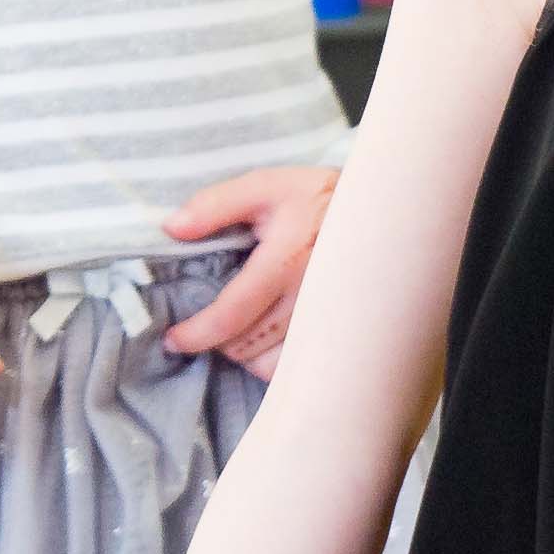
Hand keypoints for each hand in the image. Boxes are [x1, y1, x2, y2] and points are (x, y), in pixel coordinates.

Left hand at [158, 163, 338, 376]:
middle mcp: (307, 298)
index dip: (195, 334)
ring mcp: (326, 321)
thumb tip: (171, 228)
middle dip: (214, 340)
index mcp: (284, 261)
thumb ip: (216, 205)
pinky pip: (295, 368)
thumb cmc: (318, 198)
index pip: (230, 316)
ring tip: (234, 330)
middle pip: (245, 345)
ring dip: (242, 351)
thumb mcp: (266, 185)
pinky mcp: (339, 334)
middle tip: (203, 327)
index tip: (174, 339)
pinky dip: (272, 361)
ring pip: (268, 361)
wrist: (382, 211)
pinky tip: (266, 339)